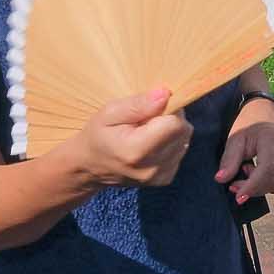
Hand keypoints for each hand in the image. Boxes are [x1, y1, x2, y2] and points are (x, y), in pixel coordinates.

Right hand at [69, 88, 192, 187]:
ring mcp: (159, 176)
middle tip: (147, 119)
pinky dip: (169, 144)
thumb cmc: (98, 135)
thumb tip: (165, 94)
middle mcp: (151, 168)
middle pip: (183, 131)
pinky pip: (180, 152)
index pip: (175, 123)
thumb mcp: (109, 113)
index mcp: (136, 151)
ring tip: (146, 132)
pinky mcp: (164, 179)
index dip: (168, 109)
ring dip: (170, 132)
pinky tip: (150, 145)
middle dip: (170, 119)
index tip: (151, 108)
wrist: (89, 167)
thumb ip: (138, 104)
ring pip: (184, 141)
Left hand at [214, 107, 273, 202]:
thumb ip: (229, 160)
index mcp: (272, 140)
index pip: (267, 170)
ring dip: (262, 186)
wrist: (267, 113)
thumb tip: (221, 179)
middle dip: (253, 188)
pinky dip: (271, 184)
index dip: (253, 186)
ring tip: (250, 171)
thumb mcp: (235, 138)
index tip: (239, 198)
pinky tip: (260, 173)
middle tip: (235, 184)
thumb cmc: (249, 124)